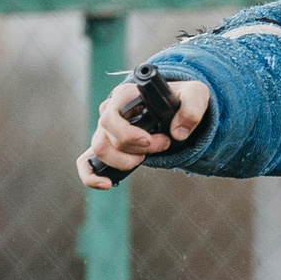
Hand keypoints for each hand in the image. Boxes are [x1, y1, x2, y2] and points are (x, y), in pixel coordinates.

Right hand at [77, 77, 211, 188]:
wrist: (175, 106)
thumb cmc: (180, 98)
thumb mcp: (194, 94)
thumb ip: (192, 108)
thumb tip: (178, 134)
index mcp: (125, 96)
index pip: (110, 117)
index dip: (129, 134)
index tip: (151, 140)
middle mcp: (110, 112)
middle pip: (106, 139)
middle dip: (135, 150)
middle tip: (161, 144)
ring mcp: (106, 130)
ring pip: (99, 150)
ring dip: (124, 161)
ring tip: (145, 157)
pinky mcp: (108, 146)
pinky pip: (86, 163)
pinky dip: (91, 177)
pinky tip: (108, 184)